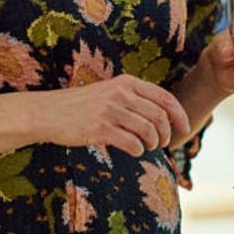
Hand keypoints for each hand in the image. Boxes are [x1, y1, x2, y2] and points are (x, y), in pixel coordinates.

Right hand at [38, 74, 189, 156]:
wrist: (48, 112)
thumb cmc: (81, 106)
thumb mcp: (109, 92)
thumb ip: (132, 99)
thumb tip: (162, 117)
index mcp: (126, 82)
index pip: (165, 97)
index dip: (180, 114)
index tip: (185, 128)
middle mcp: (121, 93)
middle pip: (160, 116)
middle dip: (166, 134)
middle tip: (161, 143)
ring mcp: (110, 109)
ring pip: (149, 131)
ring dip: (152, 144)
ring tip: (146, 147)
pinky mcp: (100, 127)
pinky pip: (132, 143)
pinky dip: (138, 150)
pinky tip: (134, 151)